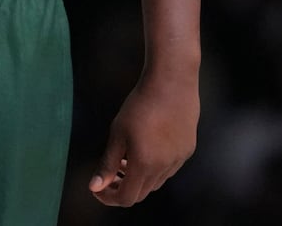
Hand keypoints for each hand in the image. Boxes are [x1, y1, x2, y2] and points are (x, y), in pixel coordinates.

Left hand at [88, 68, 198, 206]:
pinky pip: (168, 168)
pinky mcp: (187, 150)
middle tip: (109, 176)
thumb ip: (108, 164)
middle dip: (122, 189)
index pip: (126, 198)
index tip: (98, 188)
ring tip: (124, 160)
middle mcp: (165, 167)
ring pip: (155, 182)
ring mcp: (179, 160)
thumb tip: (94, 188)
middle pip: (141, 193)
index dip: (109, 197)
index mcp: (144, 165)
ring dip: (138, 178)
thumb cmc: (139, 105)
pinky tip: (145, 149)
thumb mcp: (117, 134)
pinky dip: (154, 168)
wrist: (171, 83)